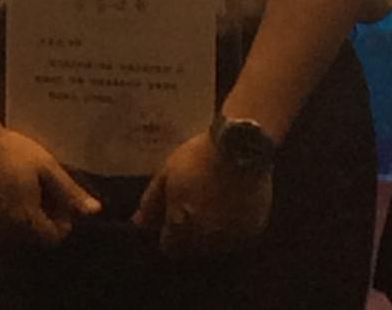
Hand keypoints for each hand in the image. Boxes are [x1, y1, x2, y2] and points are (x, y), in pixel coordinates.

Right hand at [0, 123, 99, 246]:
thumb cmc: (11, 151)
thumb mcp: (46, 167)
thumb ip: (69, 192)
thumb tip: (95, 211)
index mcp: (25, 221)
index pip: (53, 237)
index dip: (61, 218)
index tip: (58, 197)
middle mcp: (2, 233)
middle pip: (32, 235)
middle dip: (40, 216)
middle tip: (38, 187)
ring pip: (10, 231)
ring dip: (19, 215)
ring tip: (18, 185)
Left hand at [131, 132, 272, 257]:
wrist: (241, 143)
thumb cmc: (200, 156)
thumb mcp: (167, 172)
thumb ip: (151, 202)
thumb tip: (138, 223)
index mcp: (181, 225)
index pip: (169, 247)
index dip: (169, 231)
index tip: (174, 214)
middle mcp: (206, 238)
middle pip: (192, 247)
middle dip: (190, 230)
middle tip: (196, 201)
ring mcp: (231, 237)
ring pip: (215, 244)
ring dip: (212, 230)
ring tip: (216, 200)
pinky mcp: (253, 230)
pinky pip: (238, 237)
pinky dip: (234, 226)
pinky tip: (233, 203)